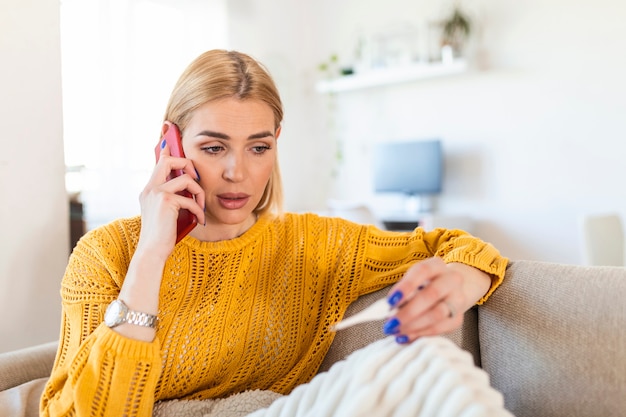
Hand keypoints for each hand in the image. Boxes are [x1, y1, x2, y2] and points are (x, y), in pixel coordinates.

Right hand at [137, 140, 205, 258]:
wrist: (152, 252)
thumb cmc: (163, 236)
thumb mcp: (168, 213)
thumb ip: (174, 198)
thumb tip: (190, 188)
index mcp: (149, 190)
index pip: (159, 162)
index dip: (167, 149)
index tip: (172, 137)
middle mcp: (150, 189)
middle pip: (169, 160)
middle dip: (188, 165)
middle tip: (196, 180)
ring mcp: (156, 194)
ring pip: (186, 179)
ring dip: (199, 192)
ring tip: (200, 207)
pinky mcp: (165, 202)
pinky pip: (190, 199)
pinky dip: (198, 210)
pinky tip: (199, 220)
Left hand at [383, 257, 490, 343]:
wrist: (450, 289)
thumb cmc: (425, 284)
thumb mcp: (413, 280)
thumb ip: (401, 293)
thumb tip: (388, 310)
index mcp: (436, 265)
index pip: (422, 271)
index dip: (405, 287)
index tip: (390, 302)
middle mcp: (452, 280)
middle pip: (431, 294)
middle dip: (408, 312)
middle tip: (391, 323)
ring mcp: (458, 299)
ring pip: (437, 314)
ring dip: (414, 325)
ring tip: (397, 331)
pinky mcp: (457, 318)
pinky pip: (440, 328)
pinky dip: (421, 334)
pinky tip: (406, 336)